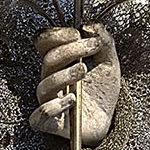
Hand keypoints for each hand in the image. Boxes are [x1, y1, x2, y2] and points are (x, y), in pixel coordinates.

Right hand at [27, 23, 120, 145]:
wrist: (108, 120)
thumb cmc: (102, 92)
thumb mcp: (109, 63)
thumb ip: (104, 42)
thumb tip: (92, 26)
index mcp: (60, 63)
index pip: (45, 44)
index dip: (57, 35)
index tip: (77, 33)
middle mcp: (51, 80)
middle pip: (48, 60)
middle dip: (71, 50)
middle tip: (91, 47)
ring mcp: (49, 101)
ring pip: (45, 85)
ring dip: (64, 75)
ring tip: (83, 70)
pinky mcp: (50, 123)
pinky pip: (39, 117)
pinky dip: (53, 107)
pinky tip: (72, 99)